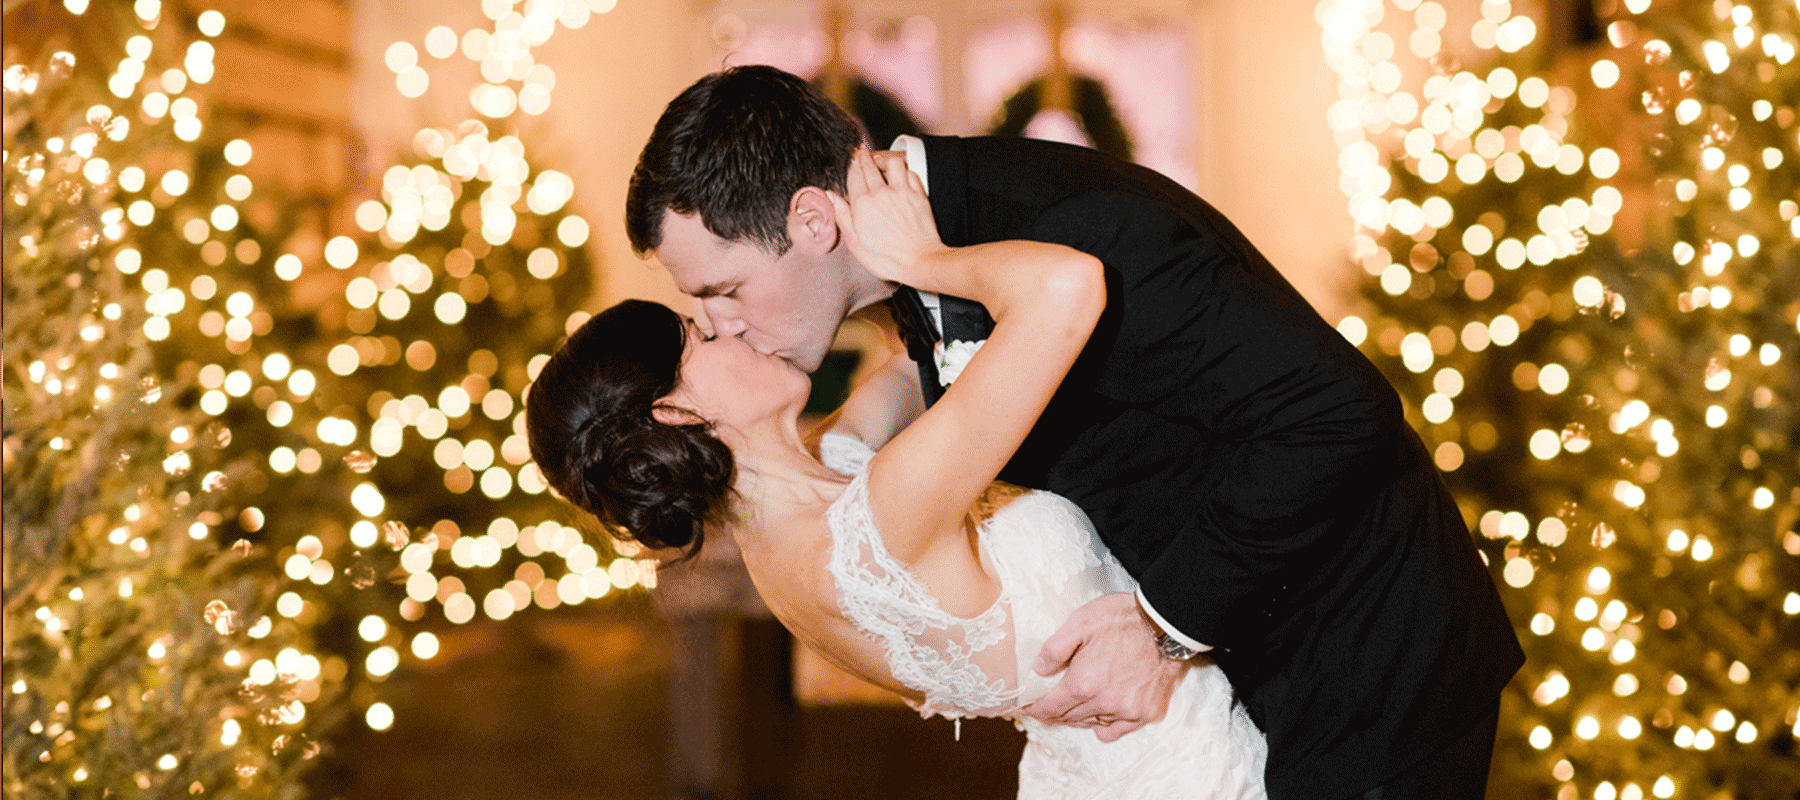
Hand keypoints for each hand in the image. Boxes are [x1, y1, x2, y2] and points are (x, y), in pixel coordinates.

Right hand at [827, 148, 944, 284]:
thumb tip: (831, 196)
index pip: (855, 174)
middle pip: (870, 166)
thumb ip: (842, 216)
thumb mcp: (855, 243)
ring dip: (885, 159)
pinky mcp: (918, 195)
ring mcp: (901, 192)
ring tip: (881, 161)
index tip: (851, 156)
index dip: (852, 162)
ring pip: (893, 162)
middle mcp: (881, 193)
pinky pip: (910, 173)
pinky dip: (904, 170)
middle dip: (864, 156)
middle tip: (861, 152)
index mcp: (862, 204)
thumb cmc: (887, 258)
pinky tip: (901, 175)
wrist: (919, 261)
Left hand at [1023, 592, 1186, 742]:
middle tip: (1049, 708)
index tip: (1030, 708)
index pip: (1051, 707)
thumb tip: (1039, 670)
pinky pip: (1117, 730)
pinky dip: (1106, 724)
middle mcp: (1104, 703)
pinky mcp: (1147, 713)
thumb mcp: (1080, 622)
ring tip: (1075, 707)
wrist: (1167, 624)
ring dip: (1079, 718)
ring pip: (1092, 725)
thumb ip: (1054, 648)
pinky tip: (1102, 712)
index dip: (1037, 709)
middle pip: (1070, 718)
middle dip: (1056, 713)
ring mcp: (1127, 711)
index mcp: (1083, 682)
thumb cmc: (1124, 618)